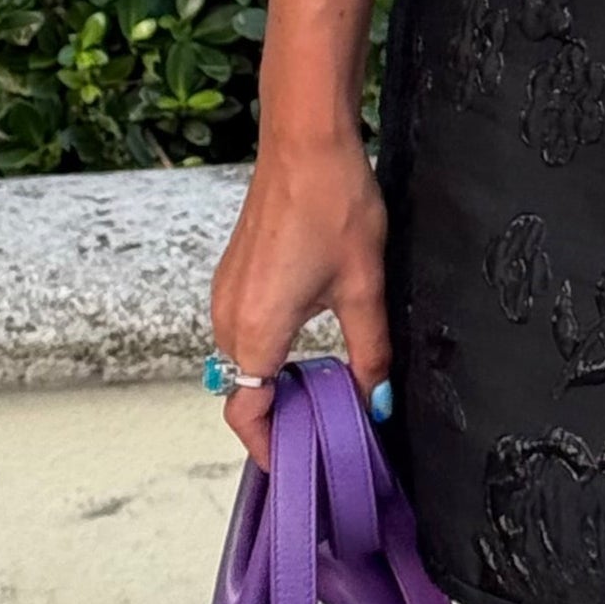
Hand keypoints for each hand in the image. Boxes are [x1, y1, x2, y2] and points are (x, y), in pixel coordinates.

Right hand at [208, 130, 391, 469]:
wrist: (305, 140)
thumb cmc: (333, 203)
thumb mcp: (364, 286)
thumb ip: (369, 353)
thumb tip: (377, 403)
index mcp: (256, 329)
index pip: (246, 413)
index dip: (271, 446)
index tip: (301, 463)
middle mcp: (229, 316)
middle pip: (243, 391)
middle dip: (281, 417)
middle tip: (329, 430)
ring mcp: (226, 292)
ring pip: (243, 360)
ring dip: (276, 381)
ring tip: (326, 393)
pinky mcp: (234, 273)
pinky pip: (244, 331)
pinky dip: (269, 350)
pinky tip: (311, 345)